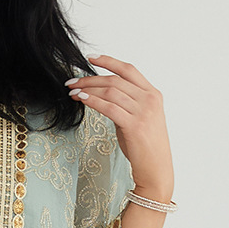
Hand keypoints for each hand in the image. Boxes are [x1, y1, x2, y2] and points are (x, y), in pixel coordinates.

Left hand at [67, 54, 173, 202]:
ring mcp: (143, 111)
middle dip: (89, 79)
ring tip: (72, 92)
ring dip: (87, 90)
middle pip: (115, 80)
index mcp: (153, 94)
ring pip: (110, 91)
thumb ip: (126, 105)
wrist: (156, 170)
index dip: (109, 61)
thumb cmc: (145, 147)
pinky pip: (109, 107)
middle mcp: (150, 99)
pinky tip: (81, 99)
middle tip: (72, 81)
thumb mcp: (138, 119)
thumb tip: (102, 95)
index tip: (91, 58)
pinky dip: (93, 101)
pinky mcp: (134, 125)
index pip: (129, 70)